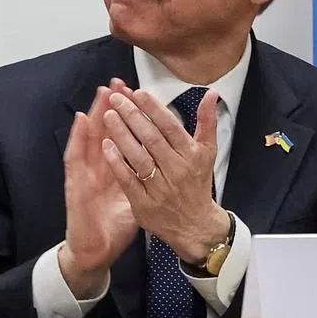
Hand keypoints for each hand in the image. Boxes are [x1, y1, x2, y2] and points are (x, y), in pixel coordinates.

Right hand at [59, 78, 138, 297]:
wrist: (94, 251)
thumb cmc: (114, 227)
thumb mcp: (137, 201)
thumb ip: (148, 181)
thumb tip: (167, 167)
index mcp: (115, 171)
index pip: (123, 138)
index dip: (130, 117)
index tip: (137, 94)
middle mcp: (98, 168)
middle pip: (104, 132)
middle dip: (112, 107)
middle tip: (118, 82)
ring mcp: (84, 174)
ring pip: (89, 138)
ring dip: (94, 114)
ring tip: (101, 92)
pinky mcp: (74, 183)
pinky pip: (75, 157)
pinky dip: (77, 137)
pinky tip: (80, 120)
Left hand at [101, 89, 228, 264]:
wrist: (195, 225)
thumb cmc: (197, 182)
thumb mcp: (207, 152)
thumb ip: (207, 122)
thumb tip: (211, 93)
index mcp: (191, 155)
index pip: (170, 126)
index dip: (153, 108)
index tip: (137, 92)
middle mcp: (177, 170)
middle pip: (151, 139)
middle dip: (132, 116)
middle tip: (116, 99)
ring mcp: (160, 187)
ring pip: (138, 157)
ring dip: (121, 134)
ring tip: (108, 116)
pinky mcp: (144, 203)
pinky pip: (128, 179)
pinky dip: (117, 162)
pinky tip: (105, 145)